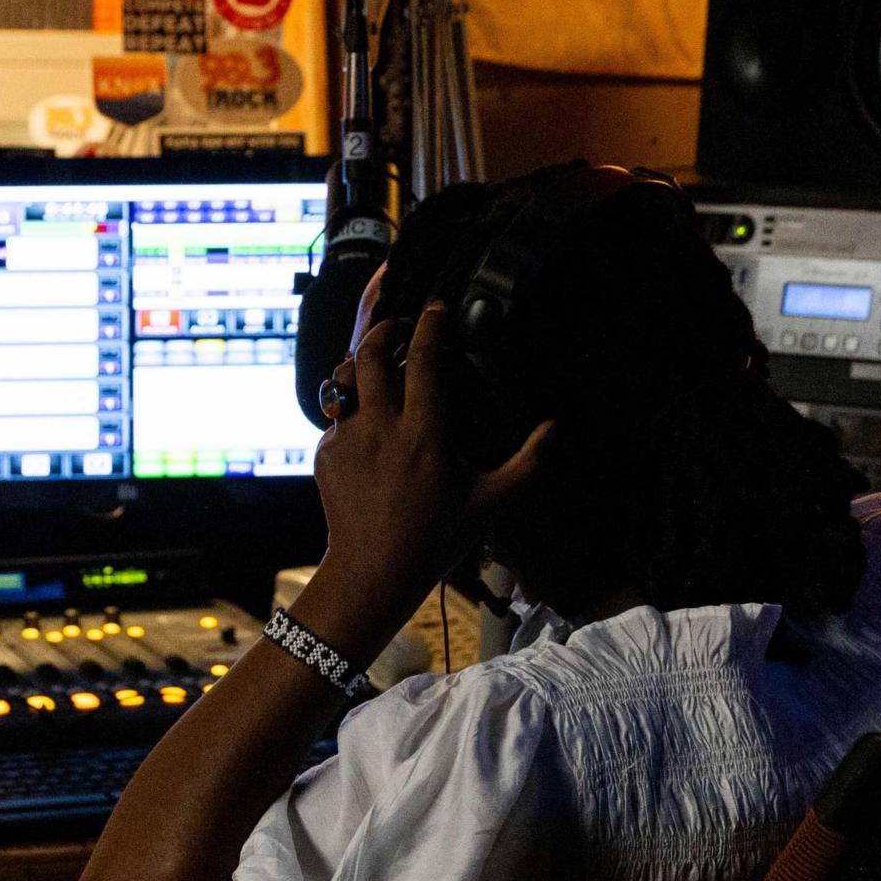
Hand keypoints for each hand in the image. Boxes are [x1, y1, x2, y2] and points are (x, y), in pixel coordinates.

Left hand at [303, 304, 556, 642]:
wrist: (372, 574)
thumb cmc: (435, 540)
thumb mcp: (490, 502)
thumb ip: (527, 461)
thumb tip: (554, 428)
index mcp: (425, 434)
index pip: (426, 358)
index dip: (433, 323)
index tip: (440, 307)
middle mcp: (381, 429)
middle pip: (372, 352)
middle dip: (386, 328)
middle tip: (403, 328)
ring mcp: (348, 440)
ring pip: (345, 378)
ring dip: (362, 362)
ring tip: (381, 362)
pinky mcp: (326, 455)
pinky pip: (337, 415)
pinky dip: (353, 407)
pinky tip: (371, 419)